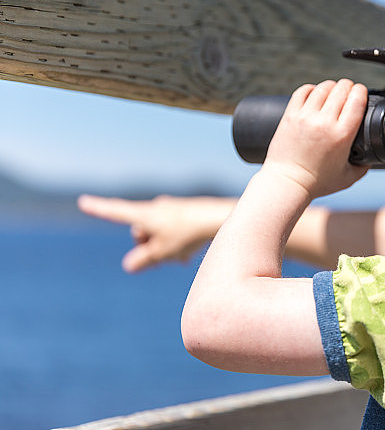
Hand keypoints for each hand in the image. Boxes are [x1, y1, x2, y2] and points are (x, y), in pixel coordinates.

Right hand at [77, 194, 233, 272]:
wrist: (220, 219)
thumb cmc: (188, 234)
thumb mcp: (161, 252)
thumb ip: (142, 260)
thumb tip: (129, 265)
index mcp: (144, 214)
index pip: (115, 212)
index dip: (98, 209)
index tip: (82, 201)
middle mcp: (156, 208)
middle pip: (141, 232)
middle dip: (148, 246)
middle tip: (165, 255)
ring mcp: (172, 210)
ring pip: (159, 235)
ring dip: (166, 248)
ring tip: (181, 255)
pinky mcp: (186, 215)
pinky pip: (174, 234)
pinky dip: (177, 244)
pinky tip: (188, 256)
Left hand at [262, 79, 367, 198]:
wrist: (287, 183)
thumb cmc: (317, 183)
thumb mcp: (348, 177)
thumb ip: (364, 167)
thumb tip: (371, 158)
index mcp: (342, 134)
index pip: (357, 99)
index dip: (361, 91)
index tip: (361, 94)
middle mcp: (324, 122)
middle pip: (341, 88)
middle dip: (348, 87)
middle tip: (348, 93)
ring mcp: (306, 117)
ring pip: (323, 87)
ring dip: (331, 87)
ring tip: (332, 94)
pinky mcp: (290, 115)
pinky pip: (303, 91)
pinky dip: (312, 89)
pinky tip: (315, 95)